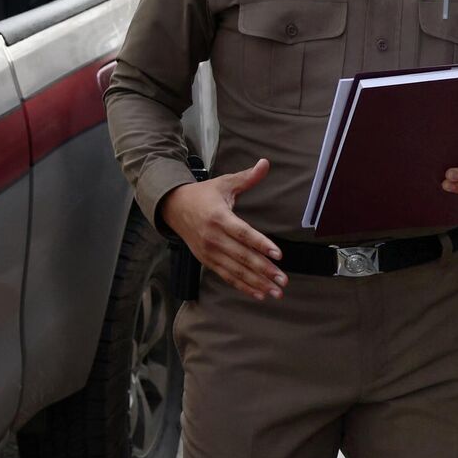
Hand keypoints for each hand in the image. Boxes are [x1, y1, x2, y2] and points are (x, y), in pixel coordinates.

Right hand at [159, 158, 286, 299]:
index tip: (278, 254)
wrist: (173, 207)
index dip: (260, 244)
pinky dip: (243, 286)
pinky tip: (259, 293)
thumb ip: (247, 178)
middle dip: (264, 269)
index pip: (243, 233)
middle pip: (241, 256)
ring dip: (257, 282)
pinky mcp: (206, 260)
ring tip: (276, 291)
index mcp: (218, 217)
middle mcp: (212, 237)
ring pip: (235, 270)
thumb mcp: (224, 183)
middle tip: (283, 280)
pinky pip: (226, 276)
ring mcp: (208, 251)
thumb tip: (265, 163)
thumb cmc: (203, 195)